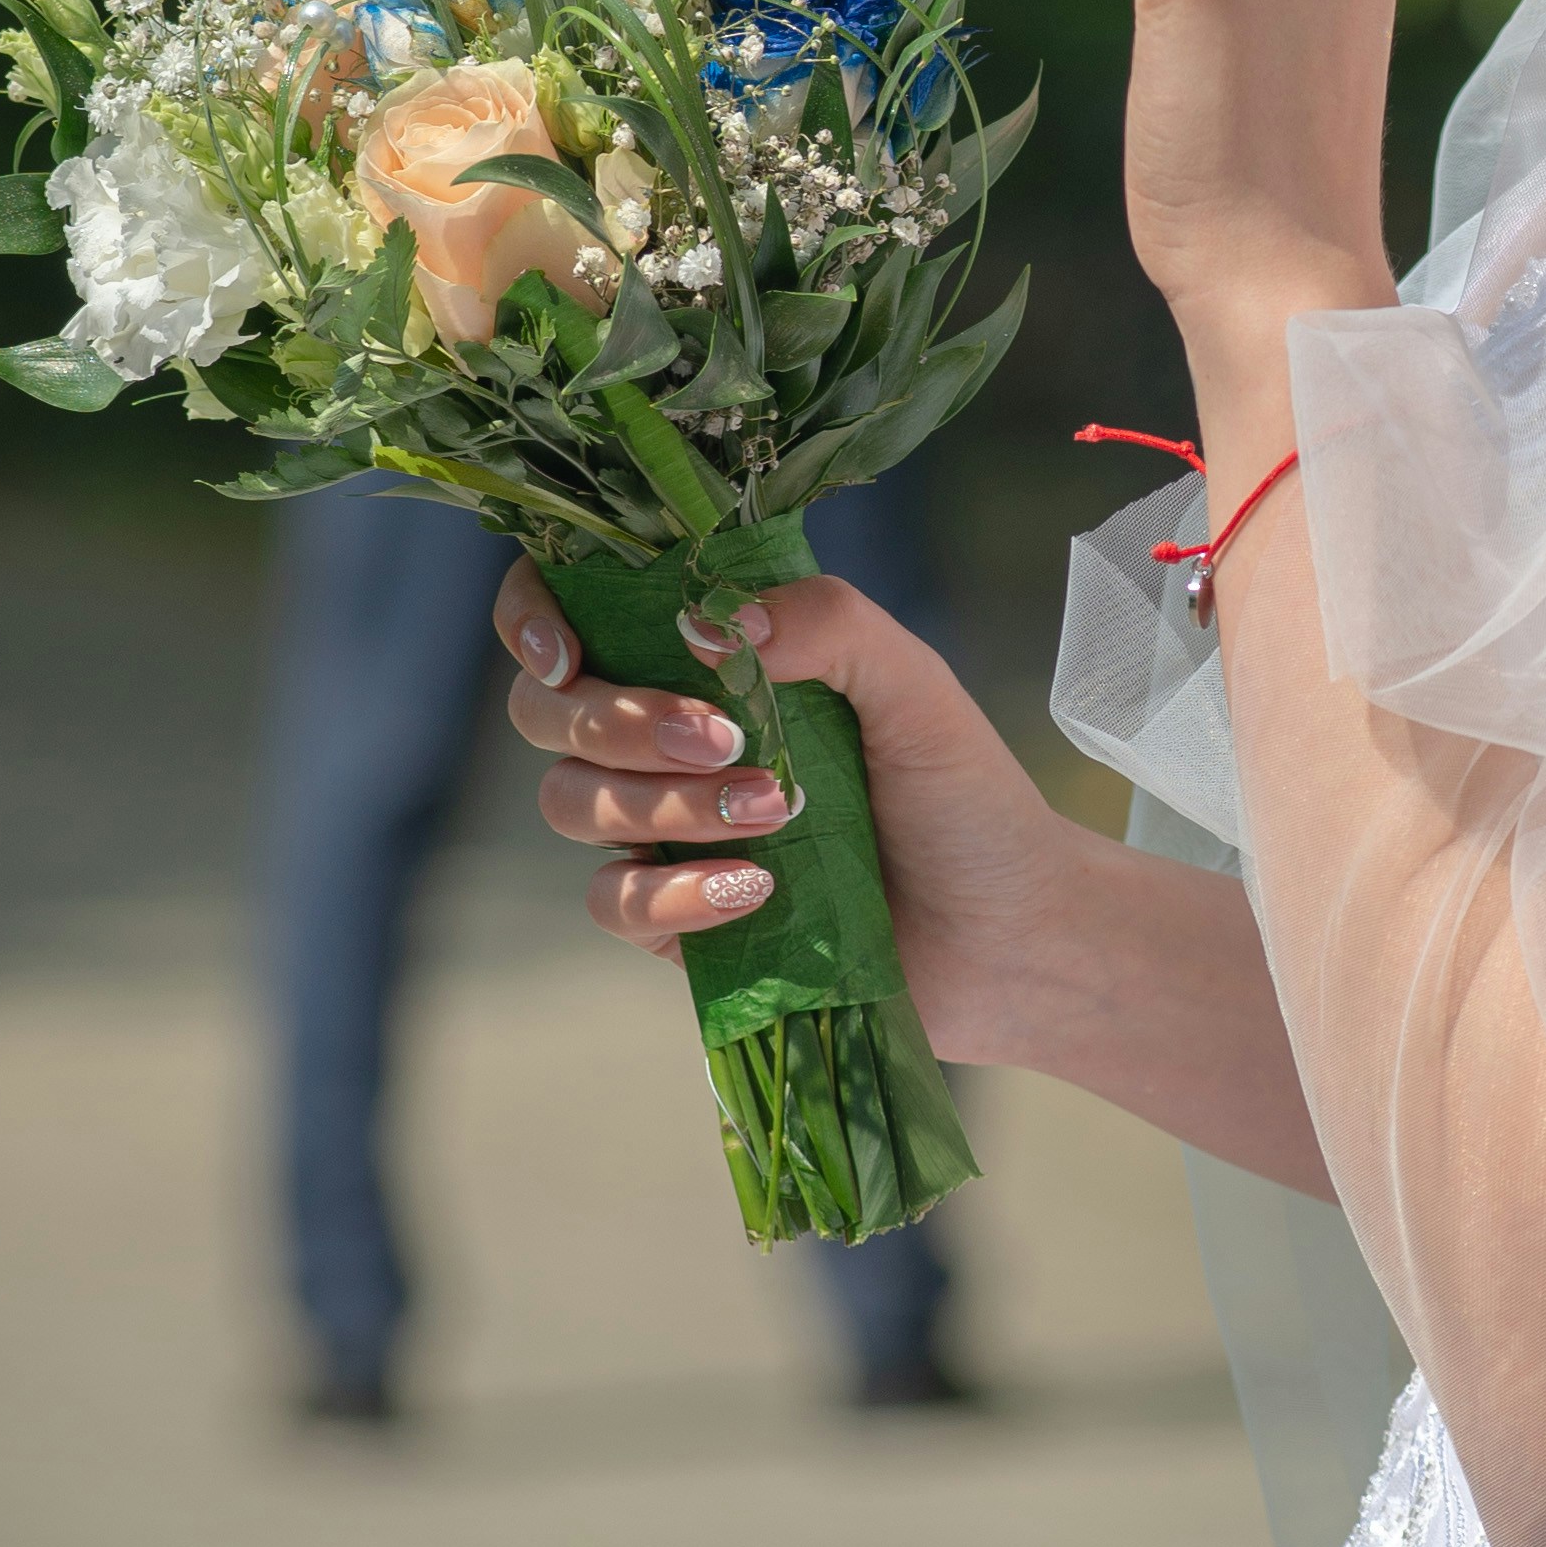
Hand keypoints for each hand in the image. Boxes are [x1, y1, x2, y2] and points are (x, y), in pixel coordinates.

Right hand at [494, 562, 1090, 1067]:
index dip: (534, 621)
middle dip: (616, 720)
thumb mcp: (912, 683)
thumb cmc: (964, 796)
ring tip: (775, 814)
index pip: (573, 614)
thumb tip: (711, 622)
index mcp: (710, 660)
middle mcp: (668, 736)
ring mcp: (664, 831)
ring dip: (662, 804)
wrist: (1011, 933)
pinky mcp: (675, 922)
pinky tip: (755, 889)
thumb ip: (825, 620)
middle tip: (724, 738)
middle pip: (548, 713)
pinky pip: (613, 901)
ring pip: (571, 804)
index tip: (570, 652)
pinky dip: (672, 893)